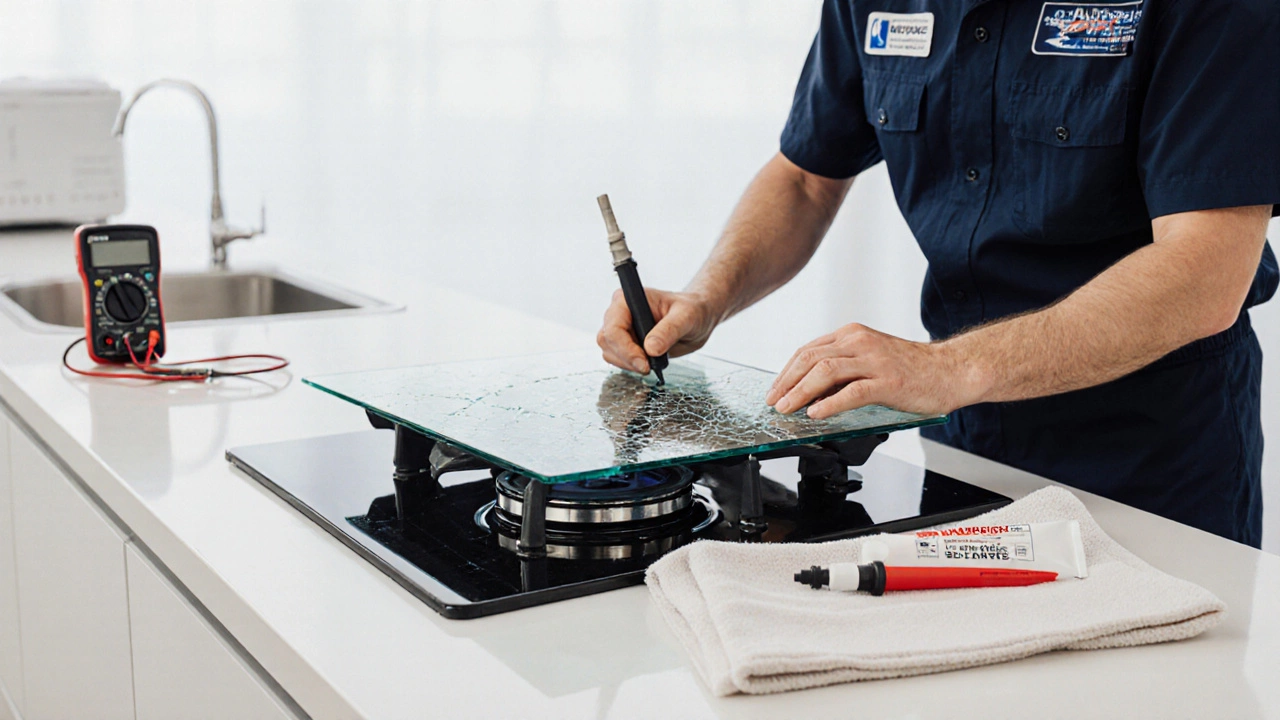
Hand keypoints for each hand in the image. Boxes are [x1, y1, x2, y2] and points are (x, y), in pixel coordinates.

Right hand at [597, 288, 717, 372]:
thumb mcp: (686, 317)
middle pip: (606, 341)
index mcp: (628, 299)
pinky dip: (630, 366)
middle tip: (648, 367)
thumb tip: (651, 349)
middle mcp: (619, 312)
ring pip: (609, 352)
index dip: (625, 349)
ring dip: (628, 364)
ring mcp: (620, 328)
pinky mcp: (625, 342)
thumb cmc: (692, 310)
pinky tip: (648, 362)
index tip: (644, 362)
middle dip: (626, 358)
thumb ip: (668, 331)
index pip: (613, 327)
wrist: (696, 318)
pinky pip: (617, 358)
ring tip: (652, 363)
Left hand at [765, 323, 979, 418]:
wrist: (951, 370)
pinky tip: (817, 414)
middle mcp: (860, 342)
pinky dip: (830, 403)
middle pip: (811, 359)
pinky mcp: (888, 381)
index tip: (774, 390)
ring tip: (788, 409)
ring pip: (826, 372)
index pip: (808, 350)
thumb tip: (809, 391)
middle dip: (786, 383)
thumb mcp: (869, 359)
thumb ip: (842, 369)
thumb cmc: (911, 369)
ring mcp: (874, 360)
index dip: (786, 372)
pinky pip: (852, 391)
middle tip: (774, 402)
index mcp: (852, 334)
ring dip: (801, 392)